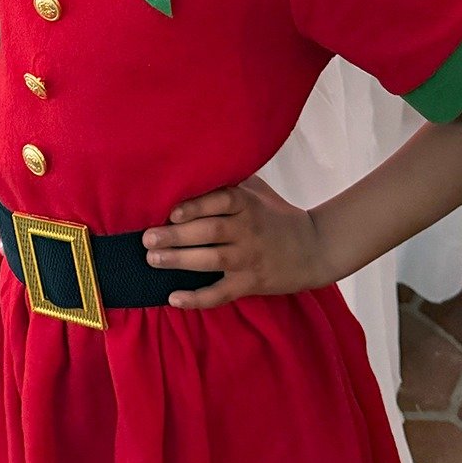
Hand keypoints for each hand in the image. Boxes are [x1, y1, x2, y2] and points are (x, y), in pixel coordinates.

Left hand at [142, 176, 335, 309]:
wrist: (315, 248)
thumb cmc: (276, 214)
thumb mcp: (257, 191)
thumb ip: (229, 181)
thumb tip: (191, 163)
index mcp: (248, 204)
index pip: (221, 201)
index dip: (196, 206)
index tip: (171, 212)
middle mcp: (248, 230)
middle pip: (210, 232)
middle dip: (175, 236)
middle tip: (147, 238)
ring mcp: (250, 258)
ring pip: (211, 260)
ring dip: (179, 261)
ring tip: (153, 259)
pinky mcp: (251, 284)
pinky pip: (221, 294)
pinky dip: (197, 298)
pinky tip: (174, 298)